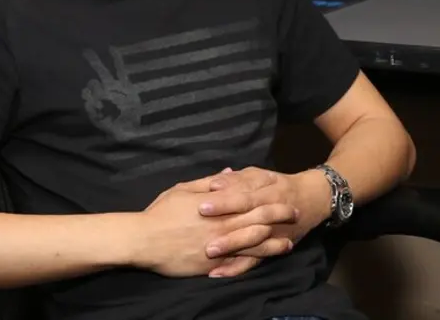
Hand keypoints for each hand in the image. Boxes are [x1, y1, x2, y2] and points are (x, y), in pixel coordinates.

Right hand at [133, 173, 297, 278]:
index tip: (282, 193)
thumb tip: (229, 174)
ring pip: (254, 243)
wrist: (145, 239)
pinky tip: (266, 261)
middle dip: (278, 216)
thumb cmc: (162, 212)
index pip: (248, 198)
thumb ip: (208, 182)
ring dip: (273, 242)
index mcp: (216, 204)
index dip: (267, 196)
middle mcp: (222, 224)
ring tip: (289, 241)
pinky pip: (240, 263)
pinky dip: (256, 261)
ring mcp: (220, 246)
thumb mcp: (184, 189)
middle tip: (295, 214)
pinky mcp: (215, 264)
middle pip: (257, 219)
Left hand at [197, 167, 331, 276]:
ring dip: (231, 250)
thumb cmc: (277, 184)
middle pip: (248, 223)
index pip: (244, 196)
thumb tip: (215, 184)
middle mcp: (271, 215)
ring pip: (252, 244)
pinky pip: (255, 261)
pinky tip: (218, 273)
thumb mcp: (260, 175)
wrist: (311, 200)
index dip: (224, 202)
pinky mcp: (272, 249)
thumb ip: (238, 179)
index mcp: (267, 192)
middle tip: (203, 236)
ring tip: (209, 254)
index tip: (202, 206)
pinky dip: (237, 268)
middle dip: (226, 231)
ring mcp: (273, 235)